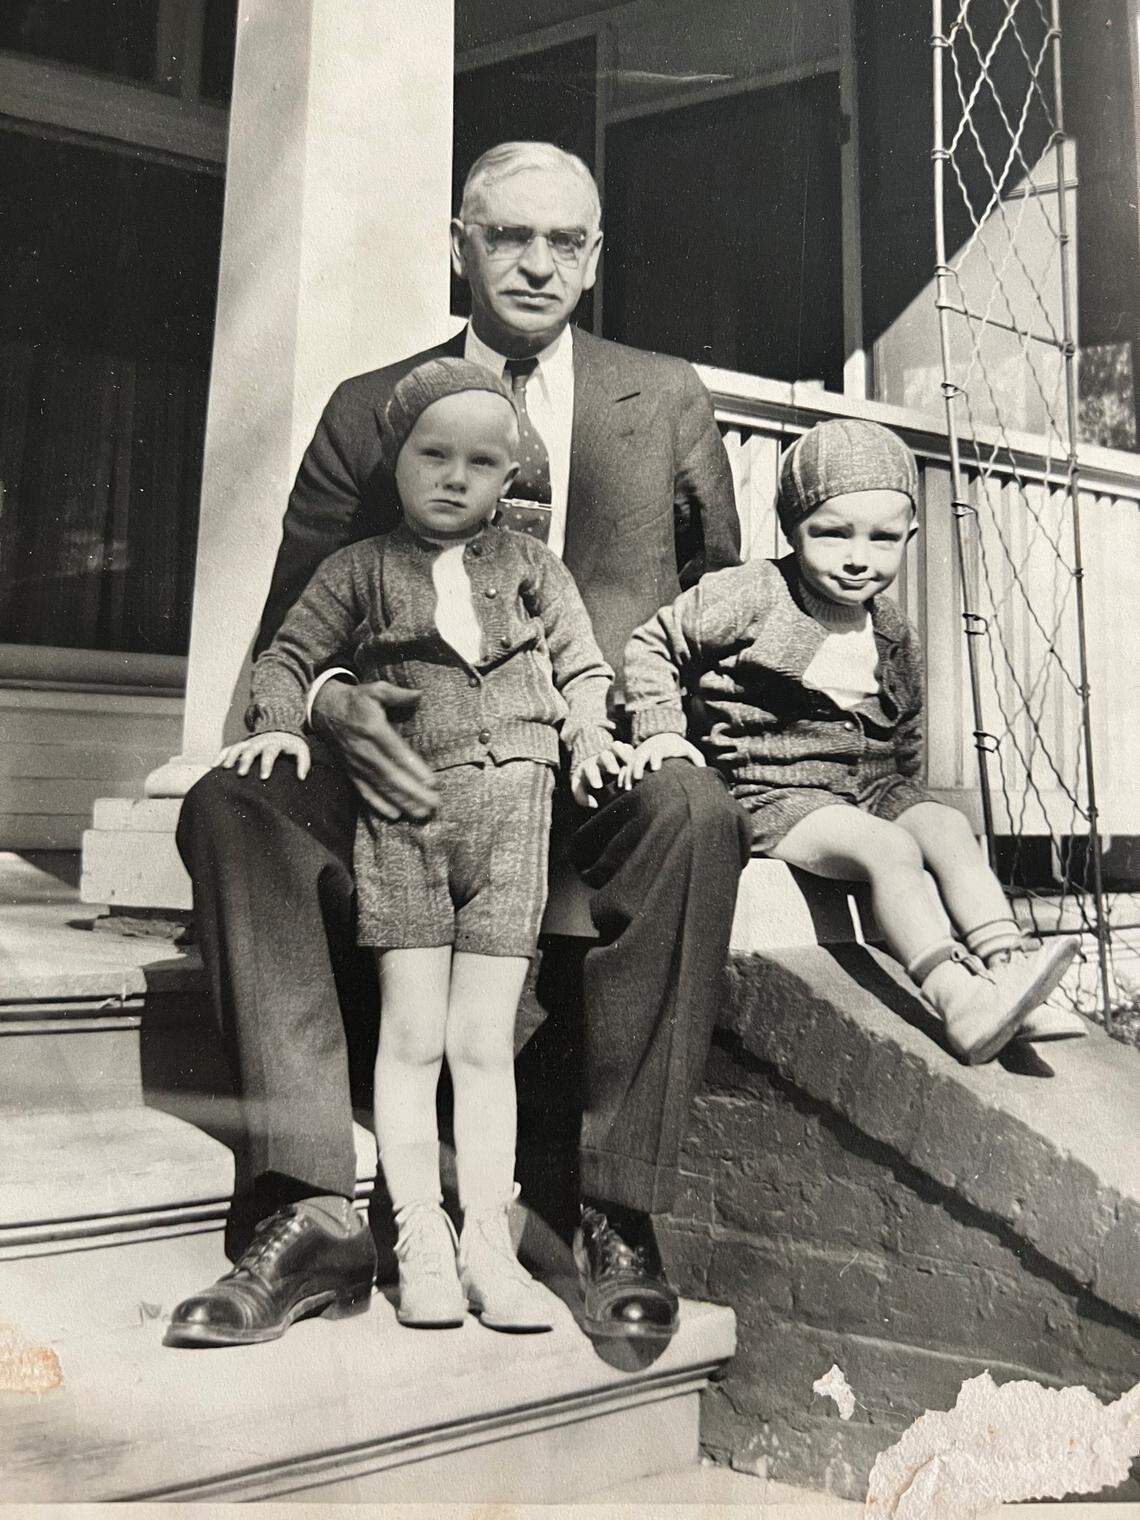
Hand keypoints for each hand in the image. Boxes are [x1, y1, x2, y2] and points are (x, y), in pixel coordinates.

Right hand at [218, 731, 310, 780]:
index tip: (264, 777)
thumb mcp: (301, 750)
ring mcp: (249, 743)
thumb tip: (302, 777)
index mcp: (274, 743)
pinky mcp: (242, 745)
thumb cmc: (291, 745)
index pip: (270, 753)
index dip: (267, 764)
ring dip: (231, 757)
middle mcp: (259, 742)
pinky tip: (213, 765)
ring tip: (225, 769)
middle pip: (251, 750)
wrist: (281, 728)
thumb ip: (304, 763)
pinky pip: (228, 748)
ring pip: (237, 748)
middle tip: (241, 774)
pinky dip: (221, 755)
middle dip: (245, 762)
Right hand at [311, 677, 438, 820]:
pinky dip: (379, 804)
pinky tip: (395, 814)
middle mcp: (365, 751)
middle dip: (413, 792)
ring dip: (401, 802)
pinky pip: (365, 791)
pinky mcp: (351, 772)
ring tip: (421, 813)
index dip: (415, 768)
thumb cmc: (356, 700)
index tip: (432, 781)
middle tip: (434, 804)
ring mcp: (357, 764)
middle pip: (391, 775)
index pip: (397, 753)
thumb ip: (397, 694)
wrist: (325, 711)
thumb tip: (419, 695)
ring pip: (381, 787)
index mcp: (373, 730)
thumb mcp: (375, 689)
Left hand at [570, 742, 635, 808]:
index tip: (598, 786)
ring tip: (630, 763)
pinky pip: (627, 747)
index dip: (593, 776)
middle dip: (609, 762)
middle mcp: (600, 758)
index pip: (589, 769)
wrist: (590, 766)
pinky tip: (637, 761)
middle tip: (615, 772)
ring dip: (623, 753)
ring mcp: (611, 753)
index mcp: (588, 767)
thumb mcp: (579, 789)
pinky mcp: (622, 752)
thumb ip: (581, 797)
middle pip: (604, 756)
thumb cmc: (585, 782)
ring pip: (616, 747)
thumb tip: (594, 804)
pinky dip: (631, 753)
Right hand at [619, 732, 704, 788]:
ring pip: (630, 764)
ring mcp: (639, 754)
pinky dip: (622, 776)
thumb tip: (704, 770)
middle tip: (637, 778)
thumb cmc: (678, 747)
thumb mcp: (688, 749)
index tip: (655, 768)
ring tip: (627, 788)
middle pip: (640, 757)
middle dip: (637, 767)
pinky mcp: (633, 760)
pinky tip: (621, 787)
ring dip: (628, 775)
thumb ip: (697, 758)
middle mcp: (648, 750)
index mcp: (661, 748)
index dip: (656, 759)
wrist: (663, 736)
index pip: (658, 752)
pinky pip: (624, 768)